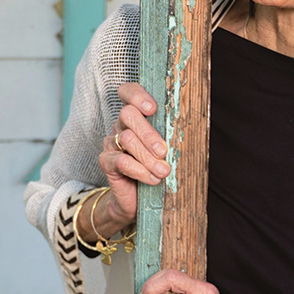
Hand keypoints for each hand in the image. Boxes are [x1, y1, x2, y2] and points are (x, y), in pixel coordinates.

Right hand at [91, 83, 170, 234]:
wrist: (138, 201)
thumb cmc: (156, 170)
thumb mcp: (166, 151)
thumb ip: (170, 137)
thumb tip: (187, 130)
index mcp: (135, 118)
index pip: (128, 93)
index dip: (137, 95)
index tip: (152, 108)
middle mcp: (120, 127)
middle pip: (128, 115)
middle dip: (148, 133)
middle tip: (163, 151)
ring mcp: (111, 144)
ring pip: (127, 139)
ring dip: (148, 157)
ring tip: (163, 171)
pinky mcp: (106, 162)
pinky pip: (121, 161)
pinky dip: (140, 171)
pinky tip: (152, 179)